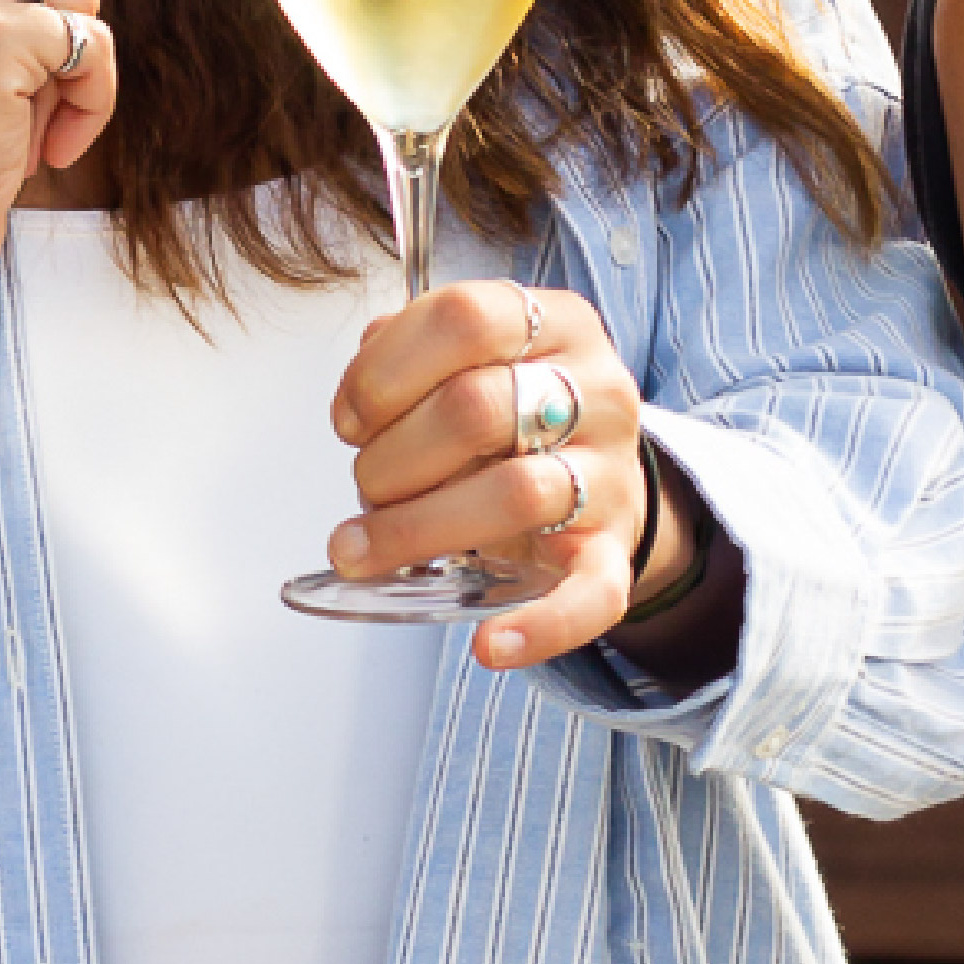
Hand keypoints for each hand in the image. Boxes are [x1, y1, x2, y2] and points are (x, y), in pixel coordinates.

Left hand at [325, 279, 653, 664]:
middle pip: (477, 408)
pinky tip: (490, 645)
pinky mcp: (615, 552)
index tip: (348, 420)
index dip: (385, 370)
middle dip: (391, 456)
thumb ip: (406, 354)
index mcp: (557, 323)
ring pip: (514, 494)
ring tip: (361, 549)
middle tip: (363, 486)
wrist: (599, 477)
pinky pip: (592, 594)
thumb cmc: (511, 416)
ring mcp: (611, 473)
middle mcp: (597, 390)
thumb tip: (359, 399)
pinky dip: (541, 627)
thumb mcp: (469, 360)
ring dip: (415, 528)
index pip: (464, 317)